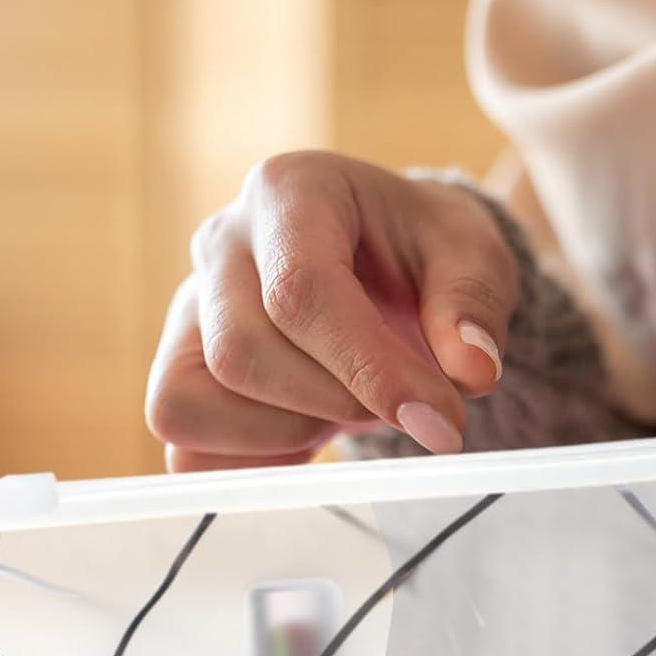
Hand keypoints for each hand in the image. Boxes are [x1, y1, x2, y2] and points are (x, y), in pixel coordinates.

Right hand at [145, 152, 516, 470]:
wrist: (392, 265)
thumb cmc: (425, 253)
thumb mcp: (474, 255)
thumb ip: (475, 306)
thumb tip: (472, 373)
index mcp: (290, 193)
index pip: (300, 291)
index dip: (370, 369)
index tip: (441, 420)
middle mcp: (220, 243)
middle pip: (240, 352)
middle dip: (337, 402)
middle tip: (407, 407)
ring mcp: (189, 310)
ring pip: (196, 403)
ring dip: (290, 431)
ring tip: (351, 403)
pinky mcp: (180, 373)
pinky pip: (185, 445)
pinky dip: (252, 463)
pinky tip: (311, 438)